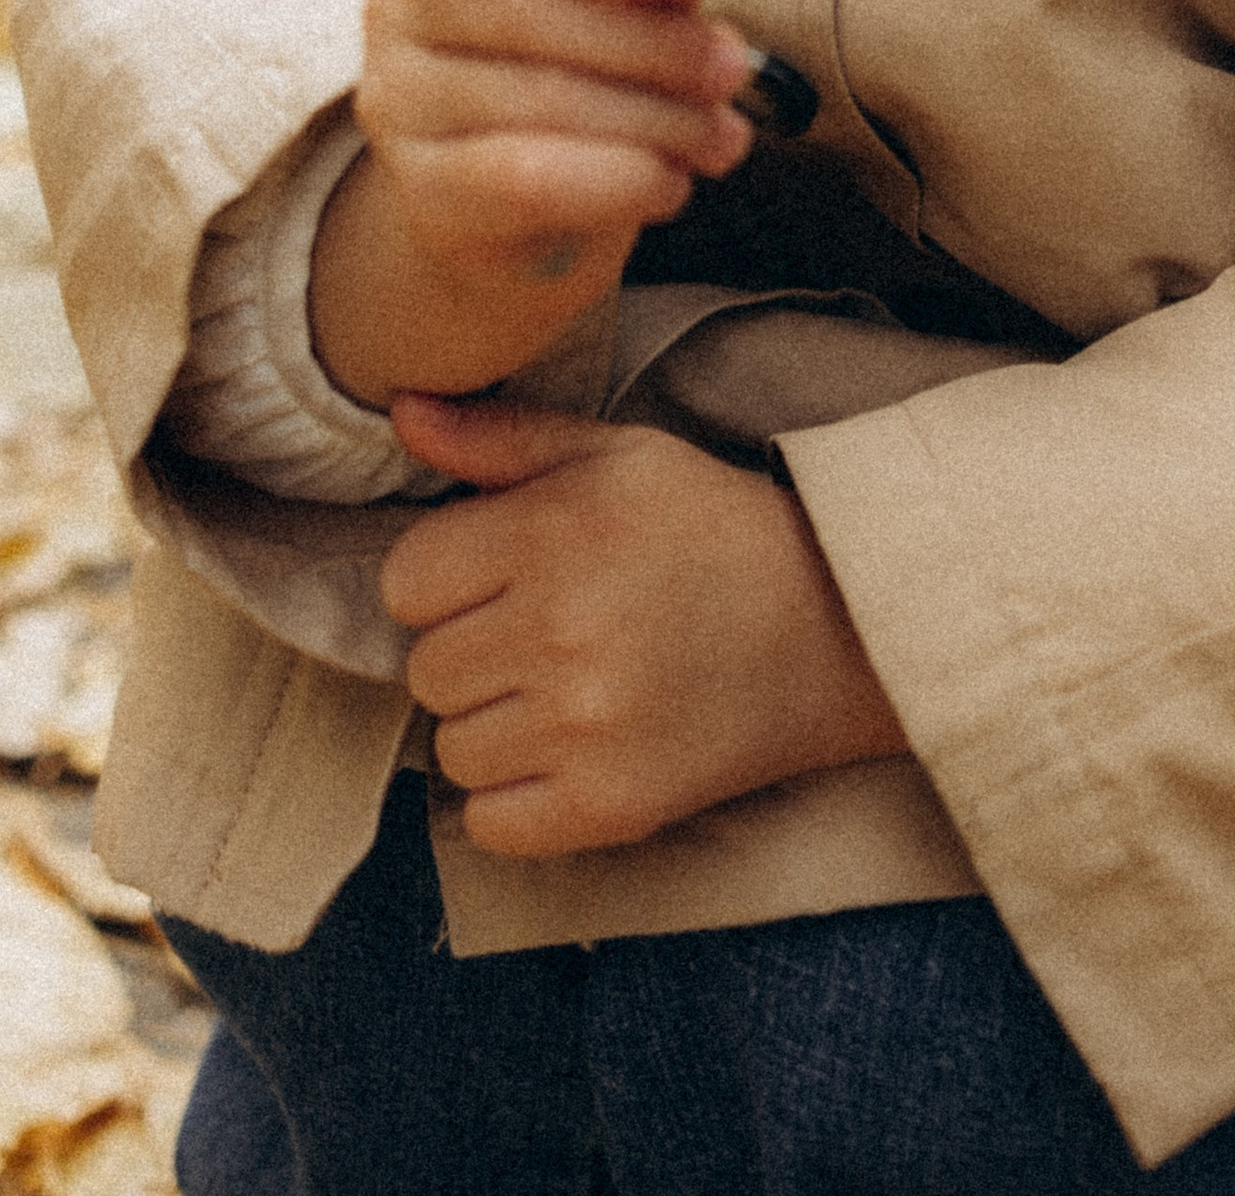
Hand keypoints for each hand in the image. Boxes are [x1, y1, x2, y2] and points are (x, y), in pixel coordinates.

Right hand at [309, 0, 756, 410]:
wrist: (525, 208)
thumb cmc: (581, 67)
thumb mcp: (629, 3)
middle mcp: (401, 4)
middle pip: (526, 9)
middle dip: (654, 43)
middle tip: (731, 68)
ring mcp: (400, 101)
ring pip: (538, 99)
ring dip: (656, 119)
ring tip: (722, 135)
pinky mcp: (421, 193)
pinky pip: (524, 179)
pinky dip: (617, 180)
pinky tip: (673, 183)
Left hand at [381, 395, 907, 851]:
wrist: (834, 628)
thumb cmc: (711, 528)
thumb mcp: (617, 455)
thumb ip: (502, 439)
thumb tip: (399, 412)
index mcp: (553, 533)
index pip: (406, 581)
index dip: (445, 578)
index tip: (499, 577)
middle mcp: (560, 631)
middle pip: (424, 668)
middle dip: (472, 649)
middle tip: (543, 632)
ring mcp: (583, 727)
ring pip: (451, 748)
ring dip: (492, 724)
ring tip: (564, 689)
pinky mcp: (609, 806)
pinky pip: (487, 822)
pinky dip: (514, 797)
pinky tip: (570, 749)